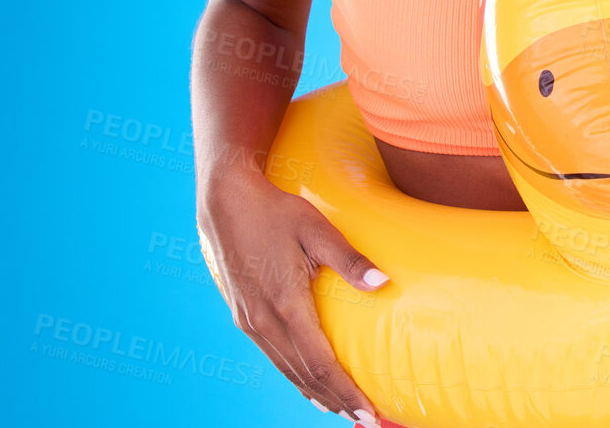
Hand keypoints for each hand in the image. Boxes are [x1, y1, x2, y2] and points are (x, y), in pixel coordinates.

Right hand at [197, 173, 388, 423]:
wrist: (225, 203)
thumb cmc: (276, 211)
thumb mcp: (316, 228)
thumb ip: (349, 258)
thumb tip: (383, 282)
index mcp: (284, 305)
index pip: (320, 363)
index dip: (346, 393)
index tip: (369, 414)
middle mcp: (264, 322)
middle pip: (305, 376)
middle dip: (337, 402)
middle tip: (368, 421)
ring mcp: (251, 322)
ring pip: (288, 371)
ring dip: (317, 394)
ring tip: (345, 411)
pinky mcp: (244, 317)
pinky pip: (275, 357)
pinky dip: (297, 377)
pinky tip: (311, 386)